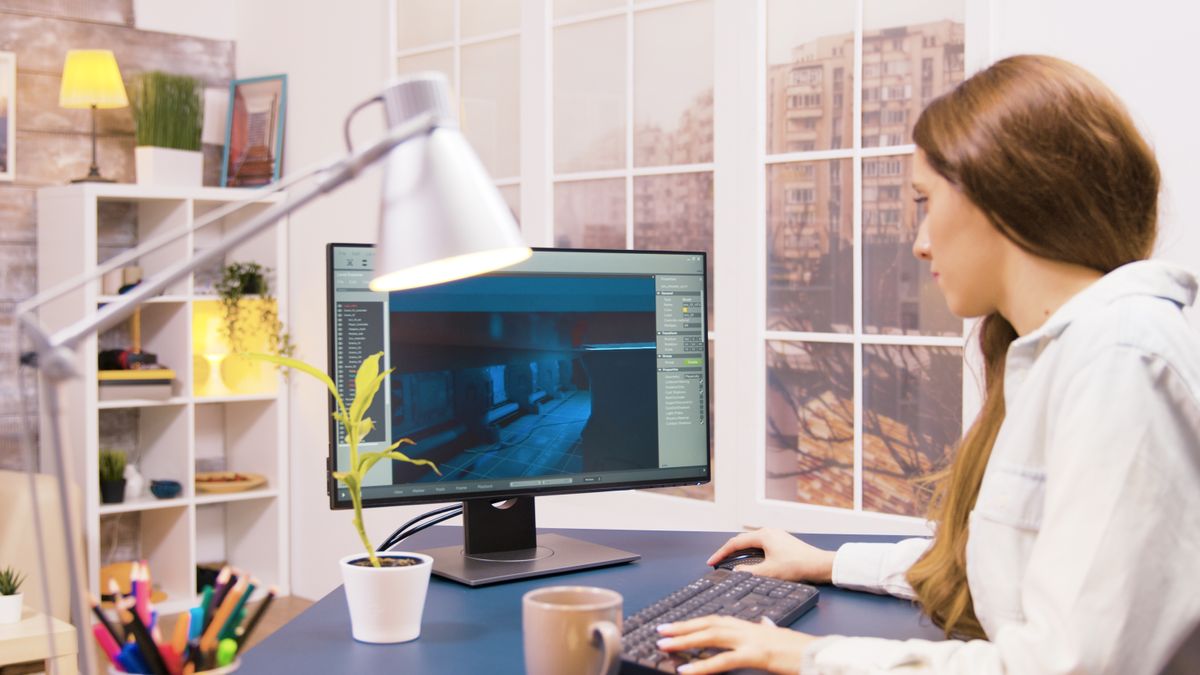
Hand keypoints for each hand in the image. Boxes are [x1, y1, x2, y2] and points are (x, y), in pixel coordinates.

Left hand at [656, 616, 818, 673]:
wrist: (819, 654)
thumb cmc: (800, 650)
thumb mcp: (779, 636)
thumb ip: (768, 628)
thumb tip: (764, 623)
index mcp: (750, 624)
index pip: (715, 619)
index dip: (694, 622)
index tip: (675, 626)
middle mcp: (746, 628)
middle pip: (708, 624)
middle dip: (682, 628)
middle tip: (661, 632)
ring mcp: (750, 640)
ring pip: (711, 636)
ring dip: (684, 641)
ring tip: (664, 646)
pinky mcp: (755, 655)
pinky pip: (723, 661)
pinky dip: (702, 665)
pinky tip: (686, 670)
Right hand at [707, 528, 835, 582]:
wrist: (820, 565)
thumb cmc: (797, 566)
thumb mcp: (769, 572)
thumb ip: (749, 573)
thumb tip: (735, 573)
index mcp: (763, 535)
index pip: (735, 543)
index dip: (721, 553)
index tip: (711, 562)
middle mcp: (768, 532)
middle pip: (742, 540)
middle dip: (728, 551)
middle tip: (718, 562)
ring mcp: (776, 536)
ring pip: (751, 543)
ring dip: (739, 552)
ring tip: (730, 562)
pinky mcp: (781, 543)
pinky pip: (760, 546)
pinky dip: (750, 553)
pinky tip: (749, 562)